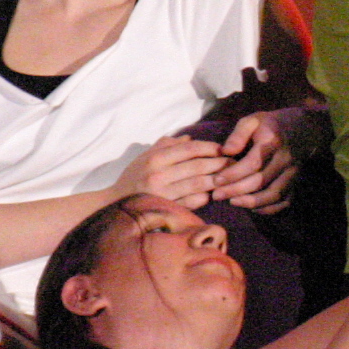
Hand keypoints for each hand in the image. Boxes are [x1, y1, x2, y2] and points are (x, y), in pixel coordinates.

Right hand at [115, 136, 231, 211]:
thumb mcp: (145, 156)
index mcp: (156, 158)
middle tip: (234, 163)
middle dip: (220, 164)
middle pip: (198, 167)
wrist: (114, 204)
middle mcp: (159, 175)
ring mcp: (164, 194)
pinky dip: (205, 197)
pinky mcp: (167, 210)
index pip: (190, 149)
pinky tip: (212, 194)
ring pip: (199, 185)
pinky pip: (193, 203)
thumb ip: (166, 145)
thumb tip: (189, 138)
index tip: (223, 149)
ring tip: (228, 178)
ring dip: (216, 181)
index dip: (210, 148)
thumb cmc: (134, 177)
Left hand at [210, 110, 301, 213]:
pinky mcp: (295, 183)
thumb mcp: (253, 120)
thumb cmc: (270, 125)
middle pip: (261, 181)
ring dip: (251, 202)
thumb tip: (226, 152)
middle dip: (236, 190)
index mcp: (273, 142)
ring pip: (273, 195)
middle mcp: (285, 159)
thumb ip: (238, 134)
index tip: (216, 180)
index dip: (233, 174)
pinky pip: (283, 201)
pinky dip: (268, 208)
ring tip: (232, 202)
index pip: (253, 163)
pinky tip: (251, 207)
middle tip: (217, 195)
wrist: (302, 129)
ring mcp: (292, 173)